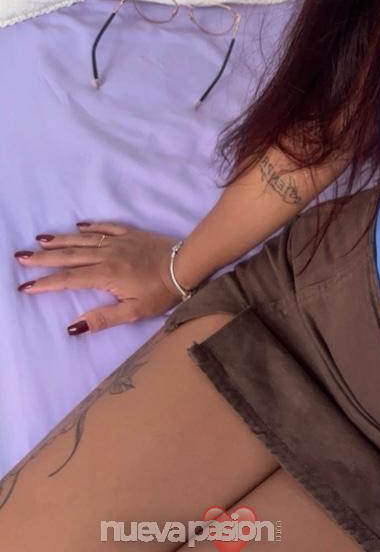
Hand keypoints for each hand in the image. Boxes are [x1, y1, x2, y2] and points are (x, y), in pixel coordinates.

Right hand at [13, 222, 189, 333]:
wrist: (187, 265)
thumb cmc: (162, 292)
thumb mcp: (134, 312)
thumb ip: (103, 318)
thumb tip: (73, 326)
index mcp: (106, 275)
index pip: (69, 279)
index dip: (46, 283)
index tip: (25, 286)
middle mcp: (107, 255)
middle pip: (70, 256)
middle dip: (44, 258)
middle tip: (20, 256)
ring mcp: (119, 242)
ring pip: (84, 239)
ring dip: (61, 239)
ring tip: (40, 239)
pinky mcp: (132, 233)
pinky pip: (107, 227)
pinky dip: (91, 225)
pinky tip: (79, 225)